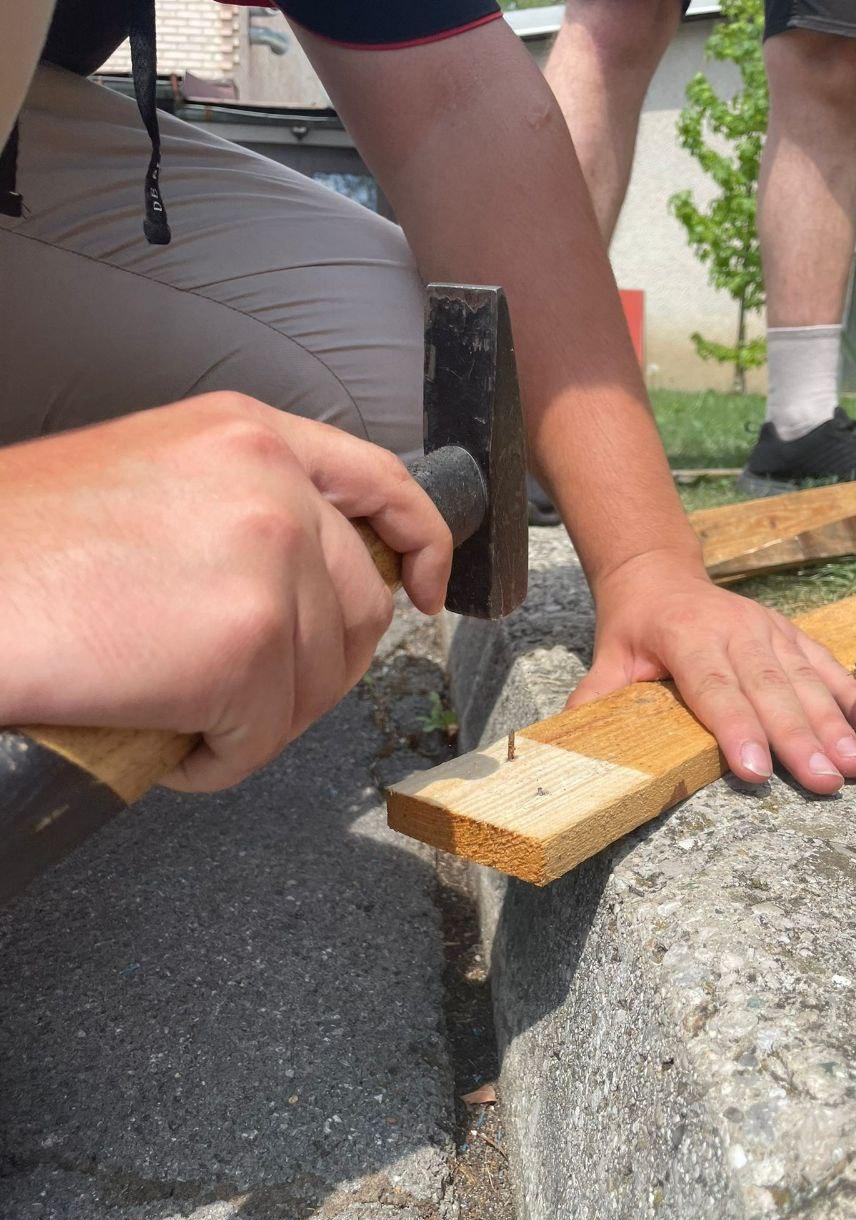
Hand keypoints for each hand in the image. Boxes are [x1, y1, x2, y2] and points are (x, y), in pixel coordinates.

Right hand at [0, 392, 451, 790]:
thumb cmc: (18, 549)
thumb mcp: (146, 479)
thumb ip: (236, 505)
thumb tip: (296, 575)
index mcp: (246, 434)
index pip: (379, 482)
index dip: (419, 541)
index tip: (427, 586)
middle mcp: (272, 486)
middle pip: (358, 604)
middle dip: (314, 665)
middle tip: (247, 691)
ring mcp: (267, 565)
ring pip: (314, 680)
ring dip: (254, 717)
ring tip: (178, 711)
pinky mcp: (246, 649)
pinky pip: (266, 737)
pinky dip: (220, 760)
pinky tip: (164, 740)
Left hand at [569, 552, 855, 794]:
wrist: (660, 574)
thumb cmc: (633, 626)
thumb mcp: (607, 657)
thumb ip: (595, 698)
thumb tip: (569, 743)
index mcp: (686, 636)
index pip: (714, 689)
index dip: (735, 730)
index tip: (755, 770)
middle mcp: (734, 629)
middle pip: (768, 690)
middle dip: (797, 738)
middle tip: (823, 781)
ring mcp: (767, 629)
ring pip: (803, 679)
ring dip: (832, 724)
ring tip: (853, 765)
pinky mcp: (789, 633)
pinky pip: (824, 665)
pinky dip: (851, 696)